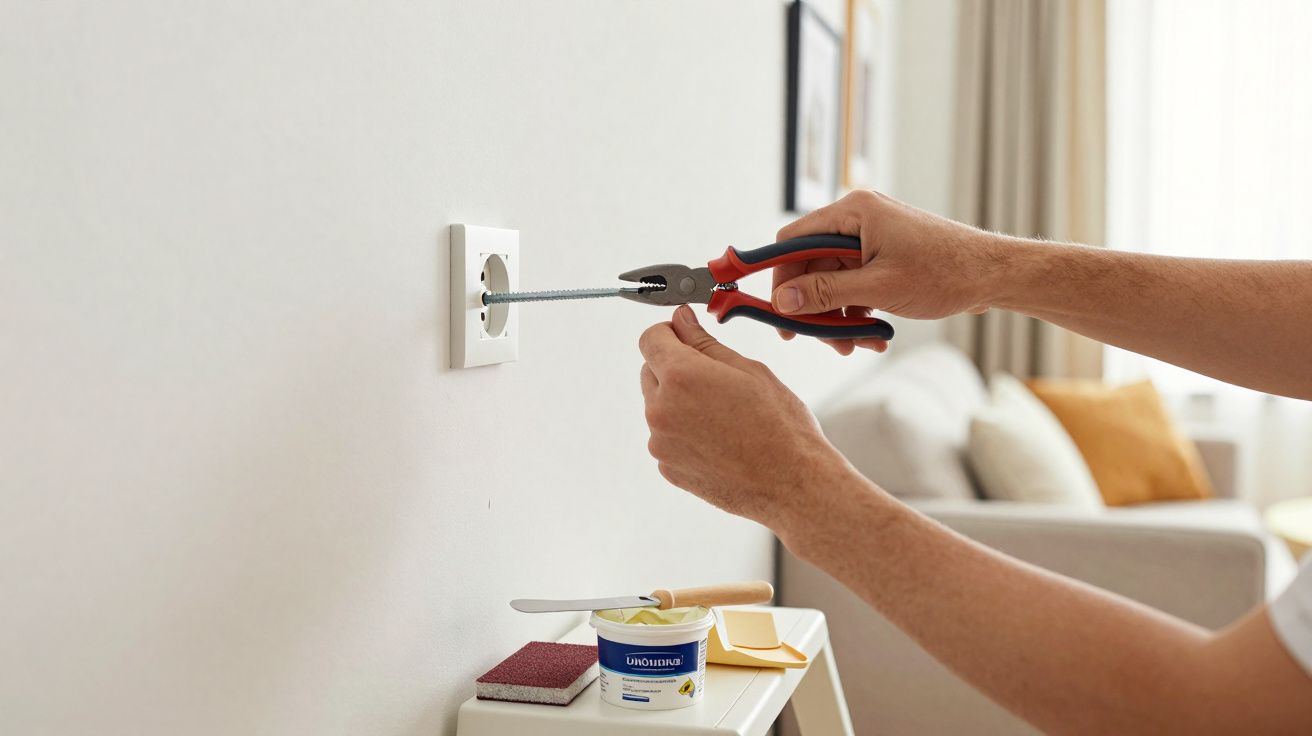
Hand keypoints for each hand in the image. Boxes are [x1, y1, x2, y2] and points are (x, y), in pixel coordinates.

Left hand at [638, 305, 849, 535]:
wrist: (793, 484)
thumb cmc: (781, 427)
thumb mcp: (748, 370)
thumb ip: (704, 343)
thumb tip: (681, 320)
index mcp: (681, 377)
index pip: (650, 339)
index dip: (668, 333)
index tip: (684, 337)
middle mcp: (661, 409)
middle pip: (650, 372)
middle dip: (674, 369)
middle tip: (715, 381)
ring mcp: (661, 443)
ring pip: (658, 407)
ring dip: (679, 404)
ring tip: (723, 417)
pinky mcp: (668, 468)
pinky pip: (666, 438)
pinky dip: (683, 434)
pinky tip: (718, 440)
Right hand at [772, 190, 1004, 352]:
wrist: (994, 275)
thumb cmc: (944, 272)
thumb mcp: (878, 288)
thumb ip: (824, 294)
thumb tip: (782, 303)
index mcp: (854, 212)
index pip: (792, 242)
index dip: (779, 278)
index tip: (776, 313)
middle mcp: (859, 220)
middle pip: (811, 266)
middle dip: (815, 307)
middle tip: (818, 340)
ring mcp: (873, 239)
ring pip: (833, 282)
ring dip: (838, 316)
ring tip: (855, 345)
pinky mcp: (885, 257)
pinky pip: (855, 286)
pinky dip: (858, 312)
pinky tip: (874, 337)